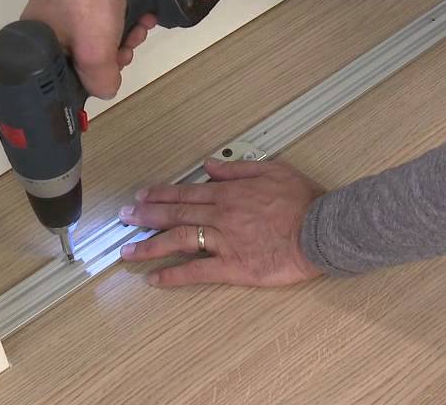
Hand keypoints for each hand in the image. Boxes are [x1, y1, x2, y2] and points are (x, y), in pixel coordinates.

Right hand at [22, 0, 156, 97]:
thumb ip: (100, 79)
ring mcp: (65, 5)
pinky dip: (125, 18)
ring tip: (140, 29)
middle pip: (83, 55)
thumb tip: (106, 89)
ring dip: (125, 36)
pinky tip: (142, 15)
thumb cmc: (86, 1)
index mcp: (36, 42)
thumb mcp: (94, 51)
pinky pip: (104, 14)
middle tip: (128, 50)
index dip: (90, 78)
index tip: (111, 73)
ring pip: (98, 34)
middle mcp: (47, 24)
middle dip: (113, 55)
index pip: (61, 75)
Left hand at [118, 158, 325, 286]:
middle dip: (145, 216)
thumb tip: (210, 166)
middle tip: (124, 219)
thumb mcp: (274, 170)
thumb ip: (238, 168)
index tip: (142, 196)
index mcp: (230, 193)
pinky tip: (154, 279)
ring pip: (179, 240)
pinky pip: (198, 272)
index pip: (187, 192)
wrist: (322, 230)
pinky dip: (174, 275)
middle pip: (176, 214)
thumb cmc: (304, 201)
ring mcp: (225, 242)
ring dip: (150, 245)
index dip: (161, 194)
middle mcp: (221, 215)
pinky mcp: (234, 267)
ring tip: (128, 251)